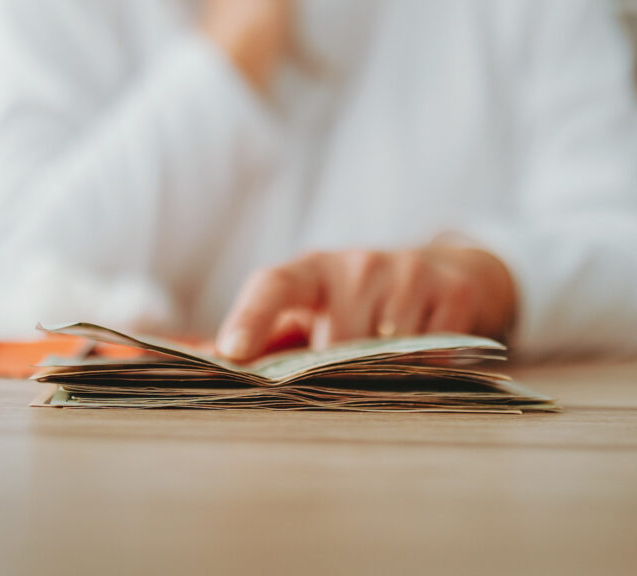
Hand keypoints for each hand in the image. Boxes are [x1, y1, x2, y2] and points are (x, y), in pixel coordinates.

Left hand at [216, 246, 517, 361]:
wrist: (449, 273)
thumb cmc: (362, 301)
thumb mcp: (314, 308)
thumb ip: (260, 338)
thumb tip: (184, 361)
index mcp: (312, 269)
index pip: (274, 285)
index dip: (250, 316)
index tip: (233, 351)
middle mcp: (357, 263)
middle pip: (335, 345)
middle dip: (339, 372)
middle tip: (349, 372)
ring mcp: (408, 272)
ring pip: (385, 355)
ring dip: (387, 371)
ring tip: (392, 355)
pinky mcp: (452, 292)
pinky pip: (433, 354)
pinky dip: (429, 364)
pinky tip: (429, 347)